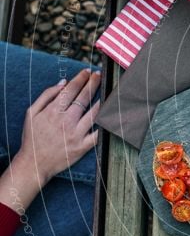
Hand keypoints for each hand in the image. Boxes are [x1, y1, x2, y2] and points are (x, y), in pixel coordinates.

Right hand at [0, 70, 100, 213]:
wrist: (34, 163)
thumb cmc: (32, 138)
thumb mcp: (31, 113)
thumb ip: (46, 96)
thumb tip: (62, 82)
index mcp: (53, 111)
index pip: (70, 90)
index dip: (80, 78)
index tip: (87, 71)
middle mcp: (66, 121)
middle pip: (84, 98)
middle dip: (93, 83)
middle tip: (99, 75)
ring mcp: (76, 134)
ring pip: (94, 113)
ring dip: (102, 100)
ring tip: (109, 91)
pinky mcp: (82, 146)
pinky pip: (97, 134)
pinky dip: (105, 125)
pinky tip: (111, 115)